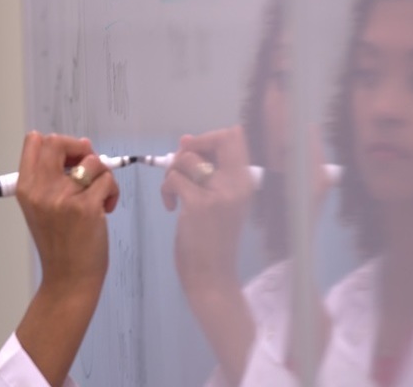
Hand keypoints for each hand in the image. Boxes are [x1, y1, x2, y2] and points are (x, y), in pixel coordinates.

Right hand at [15, 131, 119, 290]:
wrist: (68, 278)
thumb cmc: (60, 243)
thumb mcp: (42, 207)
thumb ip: (55, 177)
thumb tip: (85, 145)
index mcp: (26, 188)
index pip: (34, 142)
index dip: (58, 143)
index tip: (70, 157)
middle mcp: (41, 190)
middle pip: (59, 141)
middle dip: (80, 148)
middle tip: (88, 169)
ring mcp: (64, 198)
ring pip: (92, 161)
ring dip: (102, 175)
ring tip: (98, 197)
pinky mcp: (87, 208)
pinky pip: (108, 181)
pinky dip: (112, 193)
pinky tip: (106, 209)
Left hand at [161, 126, 254, 291]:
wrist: (212, 276)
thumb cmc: (214, 239)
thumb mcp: (217, 200)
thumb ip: (206, 169)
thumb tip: (185, 139)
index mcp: (246, 181)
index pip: (236, 136)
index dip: (210, 137)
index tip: (196, 154)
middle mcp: (238, 183)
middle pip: (219, 138)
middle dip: (191, 148)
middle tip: (181, 170)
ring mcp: (220, 193)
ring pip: (187, 157)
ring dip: (172, 170)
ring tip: (174, 192)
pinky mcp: (199, 205)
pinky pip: (174, 178)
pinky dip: (166, 189)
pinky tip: (171, 207)